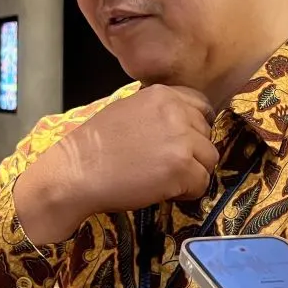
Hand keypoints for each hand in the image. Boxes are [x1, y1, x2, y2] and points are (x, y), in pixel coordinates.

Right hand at [15, 85, 218, 242]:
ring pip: (209, 159)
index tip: (184, 143)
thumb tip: (183, 124)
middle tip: (167, 166)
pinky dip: (187, 192)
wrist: (77, 171)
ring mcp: (182, 140)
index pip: (202, 106)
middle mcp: (177, 112)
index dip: (196, 128)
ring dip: (193, 173)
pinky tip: (164, 191)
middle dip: (193, 153)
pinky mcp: (182, 168)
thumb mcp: (129, 110)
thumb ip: (159, 112)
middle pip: (207, 135)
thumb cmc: (95, 146)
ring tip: (166, 180)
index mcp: (163, 95)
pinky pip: (202, 183)